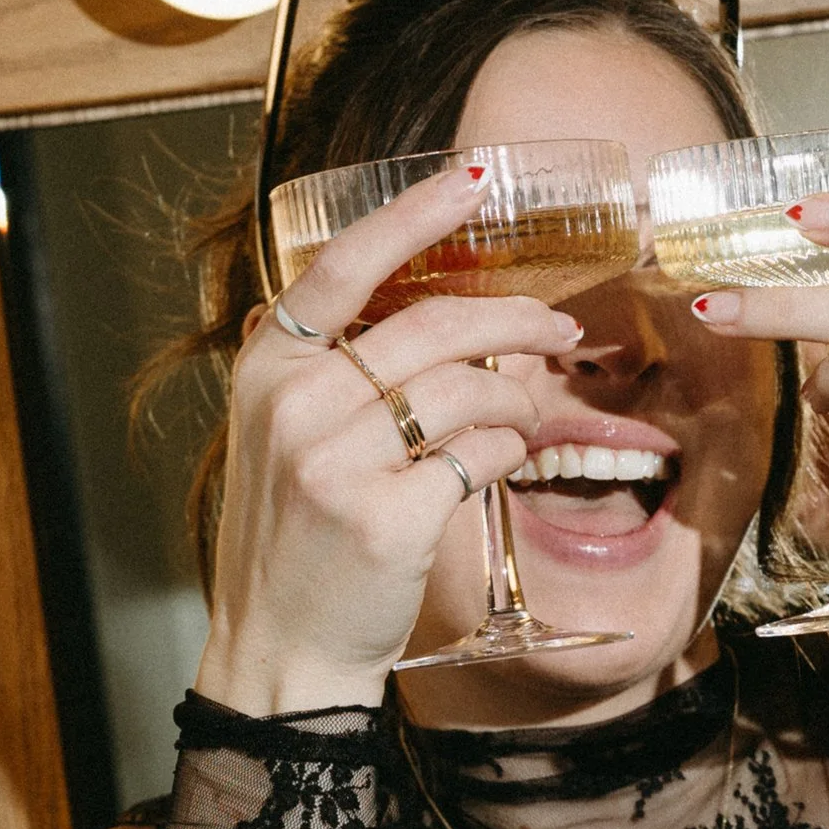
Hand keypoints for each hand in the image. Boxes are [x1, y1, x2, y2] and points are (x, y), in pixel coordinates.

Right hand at [196, 167, 582, 714]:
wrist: (282, 649)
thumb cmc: (296, 540)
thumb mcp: (284, 436)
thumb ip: (330, 370)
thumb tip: (434, 311)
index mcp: (267, 369)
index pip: (343, 266)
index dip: (414, 215)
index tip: (473, 179)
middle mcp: (295, 404)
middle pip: (433, 326)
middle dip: (517, 320)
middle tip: (561, 328)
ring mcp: (336, 461)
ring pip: (468, 388)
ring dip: (519, 396)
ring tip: (531, 411)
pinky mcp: (385, 516)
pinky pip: (481, 453)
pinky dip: (510, 449)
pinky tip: (507, 458)